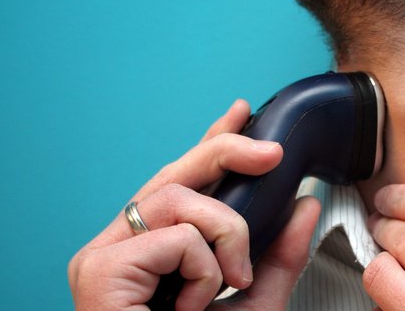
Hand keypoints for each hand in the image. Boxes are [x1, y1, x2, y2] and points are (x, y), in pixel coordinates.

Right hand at [68, 100, 319, 310]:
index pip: (182, 180)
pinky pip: (176, 237)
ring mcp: (102, 256)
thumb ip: (278, 253)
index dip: (211, 143)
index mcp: (150, 247)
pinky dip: (205, 267)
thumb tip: (306, 204)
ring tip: (231, 278)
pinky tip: (196, 303)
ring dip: (226, 234)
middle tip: (272, 151)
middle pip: (174, 174)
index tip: (241, 113)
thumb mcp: (252, 300)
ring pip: (178, 199)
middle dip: (227, 151)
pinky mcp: (98, 271)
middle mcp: (119, 245)